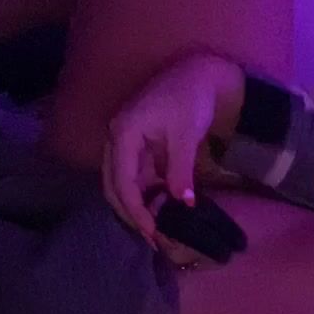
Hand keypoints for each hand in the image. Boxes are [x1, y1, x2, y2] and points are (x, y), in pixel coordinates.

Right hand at [103, 52, 244, 245]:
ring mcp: (125, 142)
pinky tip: (159, 209)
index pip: (122, 181)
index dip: (135, 210)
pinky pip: (135, 176)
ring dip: (136, 206)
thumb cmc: (190, 98)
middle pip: (113, 185)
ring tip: (156, 229)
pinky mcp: (138, 146)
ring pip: (122, 183)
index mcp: (123, 133)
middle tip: (152, 239)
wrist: (199, 74)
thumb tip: (182, 203)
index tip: (152, 232)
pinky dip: (145, 194)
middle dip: (130, 213)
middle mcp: (117, 138)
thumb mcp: (185, 135)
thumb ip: (180, 170)